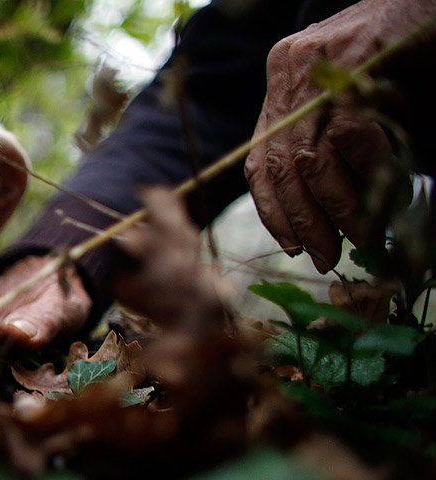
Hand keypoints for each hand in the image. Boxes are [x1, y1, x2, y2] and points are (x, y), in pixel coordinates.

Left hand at [244, 0, 432, 272]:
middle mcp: (289, 73)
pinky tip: (374, 197)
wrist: (425, 0)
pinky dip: (358, 174)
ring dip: (332, 209)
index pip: (259, 160)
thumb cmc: (395, 59)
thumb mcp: (346, 103)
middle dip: (302, 220)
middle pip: (280, 166)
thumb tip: (329, 215)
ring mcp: (319, 68)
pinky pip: (345, 137)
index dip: (272, 209)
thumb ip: (327, 148)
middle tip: (324, 254)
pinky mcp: (355, 66)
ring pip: (309, 159)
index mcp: (279, 82)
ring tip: (356, 238)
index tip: (290, 243)